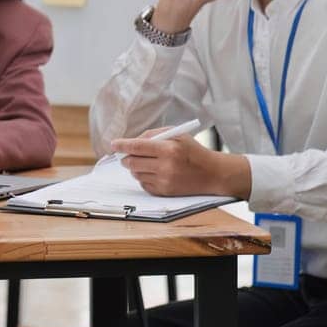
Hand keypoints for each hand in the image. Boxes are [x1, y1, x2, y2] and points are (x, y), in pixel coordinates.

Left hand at [112, 127, 250, 198]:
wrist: (213, 174)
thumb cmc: (193, 151)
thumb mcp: (177, 135)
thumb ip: (154, 135)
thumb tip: (131, 142)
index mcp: (169, 149)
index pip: (137, 147)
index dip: (121, 145)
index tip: (113, 144)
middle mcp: (166, 166)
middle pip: (132, 162)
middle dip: (126, 158)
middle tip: (126, 155)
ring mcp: (165, 181)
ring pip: (136, 174)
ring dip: (135, 168)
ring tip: (145, 163)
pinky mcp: (165, 192)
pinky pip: (143, 184)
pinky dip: (144, 178)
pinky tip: (153, 172)